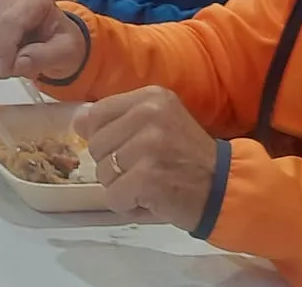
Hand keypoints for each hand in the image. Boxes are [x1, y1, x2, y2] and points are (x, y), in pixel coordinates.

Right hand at [0, 0, 87, 81]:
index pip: (10, 20)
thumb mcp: (65, 51)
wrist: (55, 42)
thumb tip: (19, 62)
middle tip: (15, 72)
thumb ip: (44, 56)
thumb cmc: (62, 42)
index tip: (8, 70)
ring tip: (16, 66)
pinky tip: (5, 64)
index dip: (4, 48)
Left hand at [74, 87, 220, 228]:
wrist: (224, 188)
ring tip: (150, 183)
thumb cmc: (187, 158)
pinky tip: (151, 199)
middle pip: (96, 145)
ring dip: (121, 186)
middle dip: (114, 165)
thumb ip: (119, 119)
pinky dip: (128, 204)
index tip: (130, 148)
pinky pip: (113, 197)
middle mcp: (149, 114)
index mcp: (151, 97)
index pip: (96, 114)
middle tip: (145, 169)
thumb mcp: (158, 124)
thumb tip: (78, 122)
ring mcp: (148, 145)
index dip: (105, 138)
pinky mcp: (147, 177)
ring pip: (102, 172)